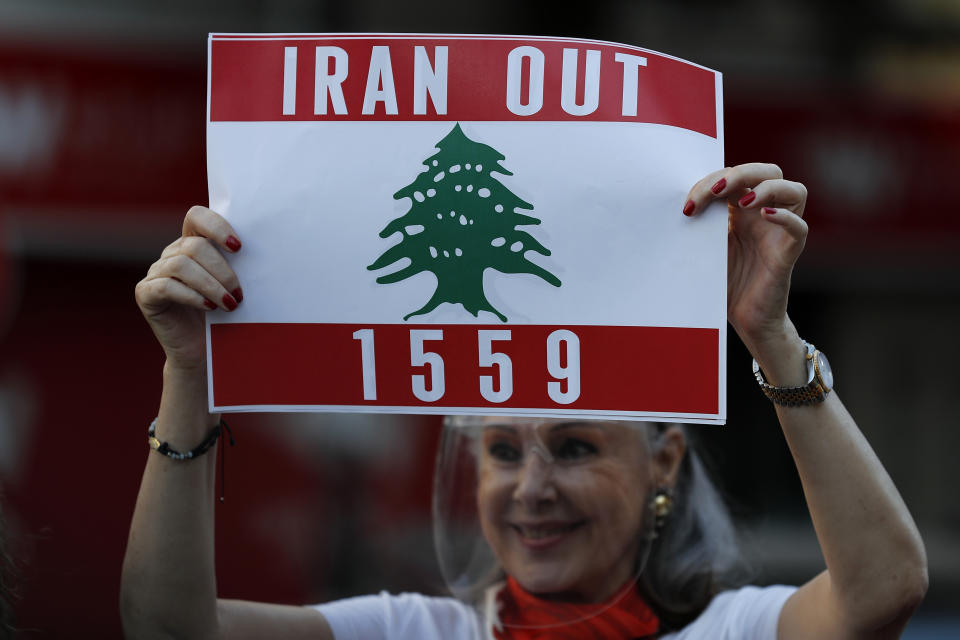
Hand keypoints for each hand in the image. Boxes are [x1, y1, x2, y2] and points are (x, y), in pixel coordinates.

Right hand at [135, 206, 242, 370]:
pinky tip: (209, 307)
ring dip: (211, 285)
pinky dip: (192, 296)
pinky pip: (166, 286)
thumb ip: (236, 266)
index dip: (217, 227)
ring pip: (181, 265)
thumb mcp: (232, 286)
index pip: (197, 217)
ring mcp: (155, 273)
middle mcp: (171, 254)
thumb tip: (262, 254)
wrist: (202, 352)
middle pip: (194, 246)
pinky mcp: (146, 294)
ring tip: (230, 304)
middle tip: (239, 293)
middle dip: (222, 270)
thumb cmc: (223, 316)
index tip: (239, 248)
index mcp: (192, 244)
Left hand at [683, 163, 807, 364]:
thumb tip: (673, 206)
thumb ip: (699, 225)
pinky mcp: (788, 253)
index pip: (736, 176)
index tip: (687, 205)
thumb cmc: (725, 283)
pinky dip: (785, 217)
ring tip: (743, 202)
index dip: (712, 181)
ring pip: (795, 191)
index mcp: (742, 210)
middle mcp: (764, 216)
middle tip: (715, 189)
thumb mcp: (704, 248)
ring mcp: (780, 232)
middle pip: (770, 172)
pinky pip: (799, 227)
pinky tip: (765, 215)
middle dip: (742, 172)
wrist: (743, 319)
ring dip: (768, 187)